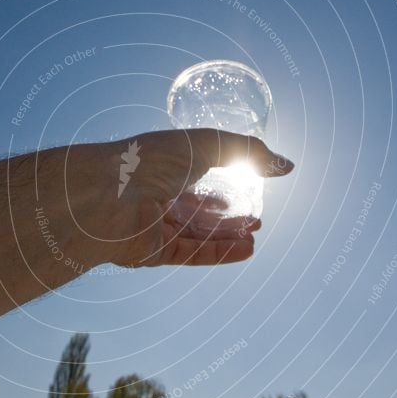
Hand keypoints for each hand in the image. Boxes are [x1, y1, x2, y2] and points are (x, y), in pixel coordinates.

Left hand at [68, 129, 293, 267]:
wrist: (109, 195)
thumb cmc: (151, 160)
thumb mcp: (206, 143)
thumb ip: (248, 151)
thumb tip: (287, 165)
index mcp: (163, 166)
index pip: (196, 176)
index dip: (223, 184)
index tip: (250, 190)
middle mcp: (157, 196)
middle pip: (199, 210)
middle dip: (229, 216)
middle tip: (257, 219)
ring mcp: (154, 225)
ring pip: (197, 234)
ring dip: (228, 236)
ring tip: (256, 233)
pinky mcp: (153, 252)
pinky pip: (191, 254)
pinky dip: (220, 252)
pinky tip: (247, 249)